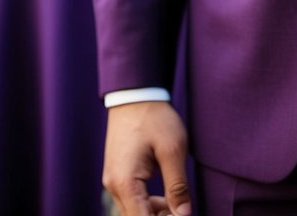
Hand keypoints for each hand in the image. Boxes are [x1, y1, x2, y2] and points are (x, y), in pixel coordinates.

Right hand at [102, 101, 191, 215]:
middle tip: (182, 209)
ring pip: (133, 211)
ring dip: (154, 213)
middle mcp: (113, 186)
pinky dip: (147, 203)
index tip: (181, 214)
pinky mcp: (116, 174)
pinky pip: (131, 199)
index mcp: (125, 183)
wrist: (135, 93)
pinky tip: (165, 196)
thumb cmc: (154, 118)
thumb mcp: (173, 149)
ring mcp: (113, 180)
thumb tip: (184, 214)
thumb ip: (178, 186)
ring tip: (177, 203)